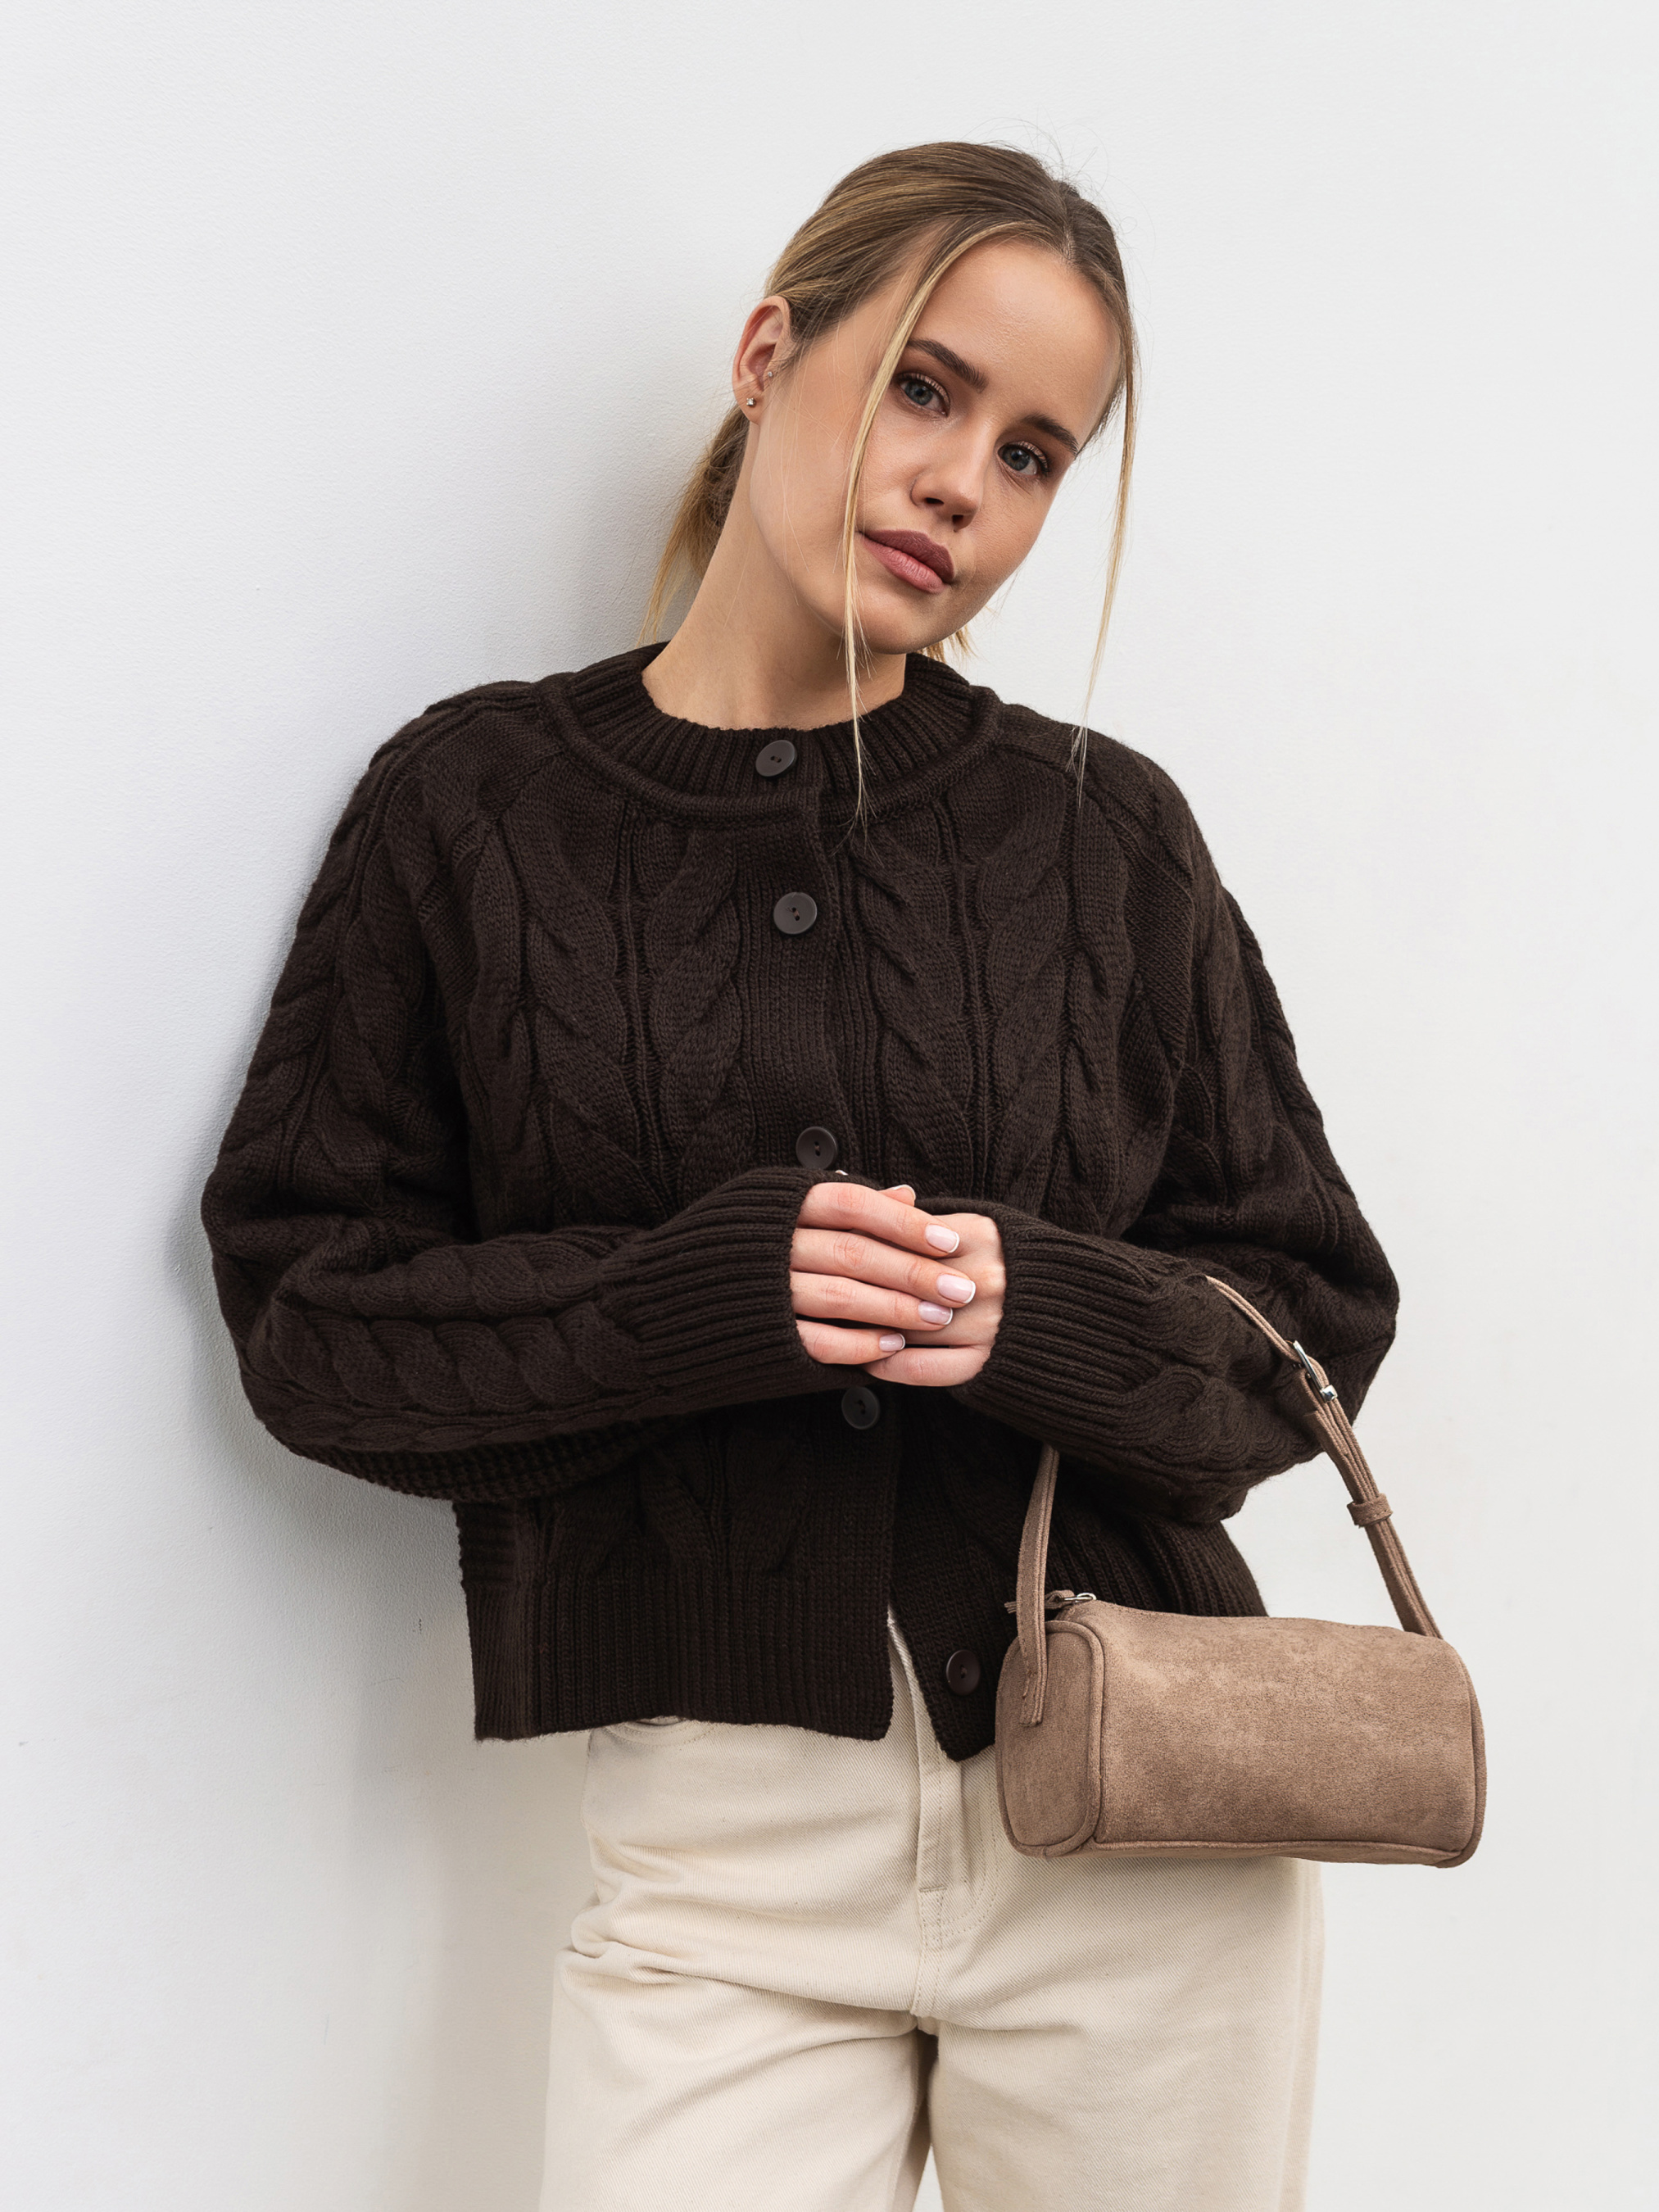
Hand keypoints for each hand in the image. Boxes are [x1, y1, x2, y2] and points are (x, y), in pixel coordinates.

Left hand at [790, 1180, 1004, 1388]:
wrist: (1070, 1310)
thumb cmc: (1012, 1262)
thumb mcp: (977, 1228)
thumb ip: (927, 1221)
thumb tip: (882, 1199)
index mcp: (981, 1235)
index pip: (906, 1239)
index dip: (865, 1246)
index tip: (831, 1251)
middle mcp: (984, 1279)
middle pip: (902, 1284)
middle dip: (858, 1288)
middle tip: (819, 1290)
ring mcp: (988, 1323)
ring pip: (908, 1325)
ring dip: (867, 1329)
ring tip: (834, 1326)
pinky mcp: (987, 1362)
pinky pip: (925, 1368)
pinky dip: (890, 1365)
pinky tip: (869, 1360)